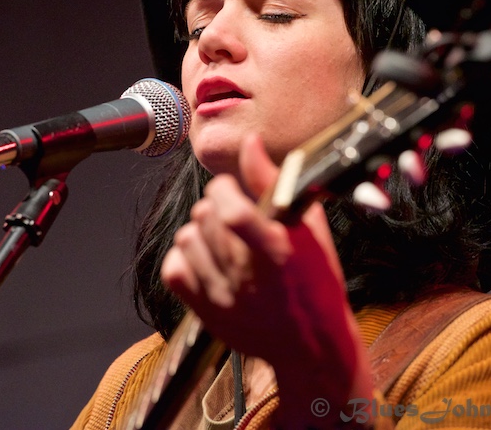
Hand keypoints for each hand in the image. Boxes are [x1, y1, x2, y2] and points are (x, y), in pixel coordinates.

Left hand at [160, 133, 373, 426]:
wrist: (312, 346)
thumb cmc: (316, 282)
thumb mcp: (309, 228)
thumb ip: (274, 182)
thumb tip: (250, 143)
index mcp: (278, 250)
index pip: (230, 210)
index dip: (223, 189)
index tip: (232, 189)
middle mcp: (247, 275)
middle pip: (204, 217)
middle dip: (216, 206)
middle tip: (235, 216)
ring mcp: (224, 296)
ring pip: (186, 238)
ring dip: (201, 231)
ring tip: (224, 240)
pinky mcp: (207, 312)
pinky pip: (174, 269)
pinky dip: (185, 257)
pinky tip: (206, 257)